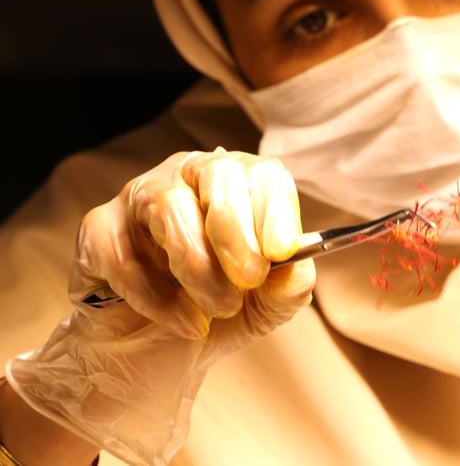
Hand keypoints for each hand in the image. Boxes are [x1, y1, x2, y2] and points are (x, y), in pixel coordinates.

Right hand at [5, 148, 315, 464]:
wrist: (159, 350)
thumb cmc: (221, 308)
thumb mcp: (269, 305)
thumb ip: (290, 285)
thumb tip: (295, 267)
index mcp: (241, 184)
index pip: (263, 174)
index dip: (276, 209)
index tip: (283, 251)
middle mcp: (189, 175)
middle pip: (214, 174)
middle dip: (235, 230)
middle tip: (250, 279)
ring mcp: (139, 197)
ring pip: (168, 207)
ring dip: (198, 265)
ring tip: (220, 308)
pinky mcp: (98, 230)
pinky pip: (123, 253)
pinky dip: (157, 296)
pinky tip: (184, 323)